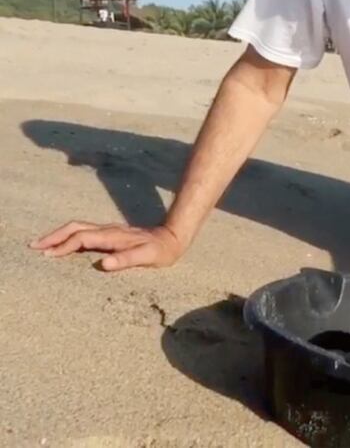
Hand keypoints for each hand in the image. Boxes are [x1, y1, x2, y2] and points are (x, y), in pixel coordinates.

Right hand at [29, 221, 186, 271]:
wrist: (173, 238)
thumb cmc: (161, 251)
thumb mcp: (148, 257)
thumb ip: (127, 259)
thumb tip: (104, 264)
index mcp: (113, 237)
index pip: (82, 239)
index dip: (63, 246)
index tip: (47, 254)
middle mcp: (108, 231)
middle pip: (75, 228)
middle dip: (54, 236)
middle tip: (34, 246)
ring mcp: (109, 232)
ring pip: (78, 229)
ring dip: (59, 235)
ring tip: (42, 245)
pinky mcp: (111, 235)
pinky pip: (84, 233)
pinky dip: (69, 237)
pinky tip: (64, 246)